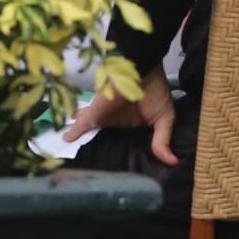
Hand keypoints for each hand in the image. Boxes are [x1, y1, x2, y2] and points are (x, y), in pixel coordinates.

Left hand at [63, 66, 178, 166]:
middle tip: (88, 163)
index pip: (124, 142)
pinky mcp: (95, 112)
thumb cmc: (155, 90)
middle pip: (103, 137)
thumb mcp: (164, 118)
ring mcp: (104, 117)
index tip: (117, 169)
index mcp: (132, 124)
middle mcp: (116, 122)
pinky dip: (73, 133)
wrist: (142, 68)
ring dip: (81, 139)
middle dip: (95, 147)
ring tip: (70, 151)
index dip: (121, 153)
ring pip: (90, 131)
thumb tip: (173, 162)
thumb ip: (162, 140)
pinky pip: (82, 125)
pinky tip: (65, 140)